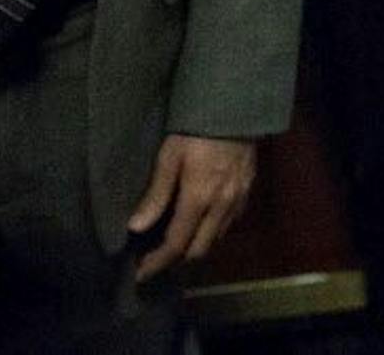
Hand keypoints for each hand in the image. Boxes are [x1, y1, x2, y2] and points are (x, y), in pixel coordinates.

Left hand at [127, 135, 255, 282]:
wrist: (237, 108)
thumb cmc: (196, 130)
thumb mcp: (170, 157)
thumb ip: (156, 194)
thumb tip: (135, 227)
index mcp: (198, 199)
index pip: (176, 244)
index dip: (157, 262)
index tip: (141, 274)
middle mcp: (221, 207)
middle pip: (199, 250)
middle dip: (176, 261)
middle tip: (155, 260)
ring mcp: (238, 200)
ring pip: (216, 239)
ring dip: (195, 248)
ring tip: (176, 244)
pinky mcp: (248, 191)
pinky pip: (229, 223)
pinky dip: (212, 232)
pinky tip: (201, 223)